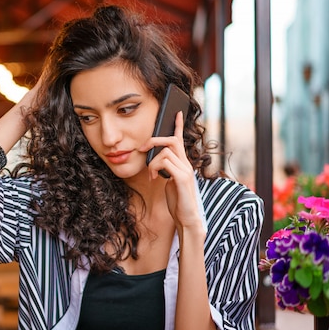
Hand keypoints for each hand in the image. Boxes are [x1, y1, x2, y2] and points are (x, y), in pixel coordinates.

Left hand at [141, 111, 202, 230]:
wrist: (186, 217)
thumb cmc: (178, 201)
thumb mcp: (169, 181)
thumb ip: (165, 169)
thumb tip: (154, 160)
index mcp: (183, 163)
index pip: (180, 140)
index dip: (178, 125)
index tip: (176, 112)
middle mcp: (186, 164)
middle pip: (171, 141)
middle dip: (154, 140)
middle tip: (142, 149)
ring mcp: (185, 171)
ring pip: (165, 152)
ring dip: (152, 162)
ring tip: (151, 175)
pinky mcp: (182, 179)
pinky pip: (165, 163)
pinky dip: (155, 169)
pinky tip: (154, 179)